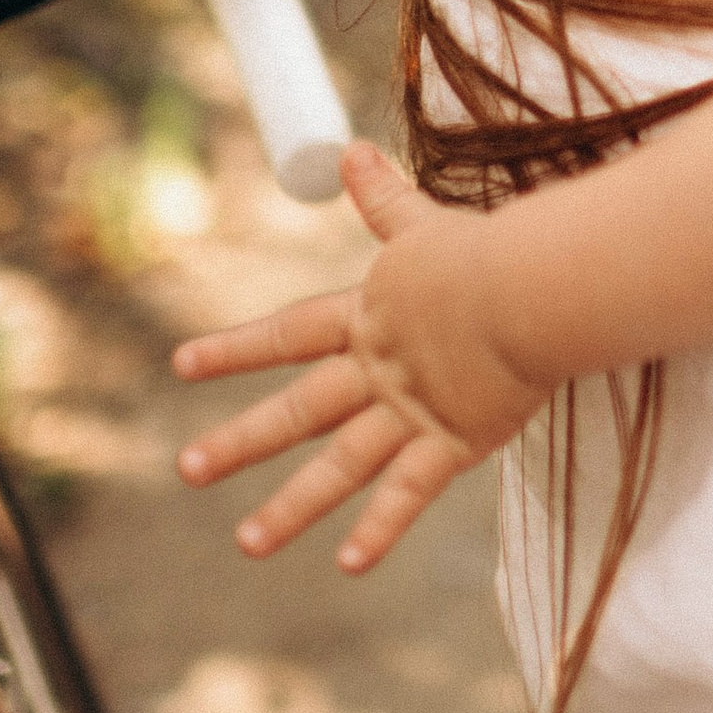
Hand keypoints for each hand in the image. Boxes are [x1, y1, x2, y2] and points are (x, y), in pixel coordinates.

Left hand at [172, 142, 543, 573]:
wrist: (532, 287)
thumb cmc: (487, 251)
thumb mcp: (425, 224)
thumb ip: (385, 199)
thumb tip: (352, 149)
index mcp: (369, 319)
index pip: (289, 335)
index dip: (235, 349)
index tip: (180, 365)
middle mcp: (379, 370)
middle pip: (299, 411)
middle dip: (240, 441)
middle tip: (185, 470)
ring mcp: (412, 410)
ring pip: (340, 465)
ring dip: (291, 506)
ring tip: (247, 544)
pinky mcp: (454, 440)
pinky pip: (409, 493)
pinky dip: (380, 529)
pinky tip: (349, 564)